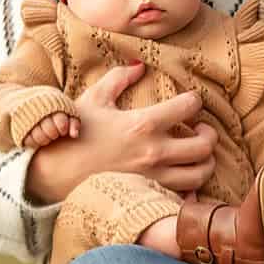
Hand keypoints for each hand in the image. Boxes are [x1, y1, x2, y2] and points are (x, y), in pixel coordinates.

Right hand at [24, 62, 217, 202]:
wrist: (55, 174)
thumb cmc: (75, 135)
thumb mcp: (94, 99)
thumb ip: (119, 78)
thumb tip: (139, 66)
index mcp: (144, 124)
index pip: (189, 106)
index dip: (194, 100)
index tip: (189, 101)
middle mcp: (154, 152)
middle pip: (205, 145)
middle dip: (209, 134)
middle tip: (200, 129)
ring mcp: (153, 178)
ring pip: (200, 174)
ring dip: (205, 161)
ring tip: (195, 153)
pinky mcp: (148, 195)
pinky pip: (183, 197)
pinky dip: (191, 189)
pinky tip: (182, 177)